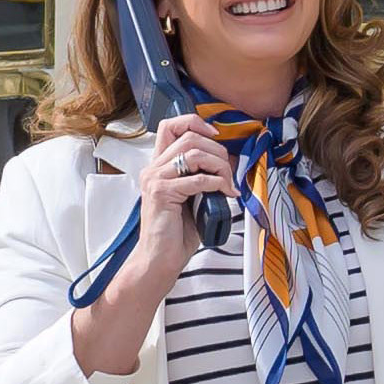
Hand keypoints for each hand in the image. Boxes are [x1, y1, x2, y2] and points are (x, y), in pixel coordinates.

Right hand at [76, 115, 238, 374]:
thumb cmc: (176, 234)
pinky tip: (227, 195)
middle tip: (230, 173)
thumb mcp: (192, 199)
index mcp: (158, 166)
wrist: (159, 260)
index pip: (170, 126)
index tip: (216, 136)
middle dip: (218, 151)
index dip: (194, 122)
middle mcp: (153, 168)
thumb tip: (227, 166)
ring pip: (194, 153)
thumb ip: (201, 178)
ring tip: (229, 186)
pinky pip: (197, 179)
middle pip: (189, 137)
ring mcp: (155, 179)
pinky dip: (217, 184)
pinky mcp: (162, 193)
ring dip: (219, 167)